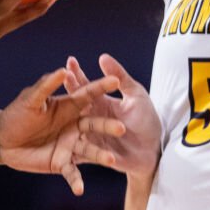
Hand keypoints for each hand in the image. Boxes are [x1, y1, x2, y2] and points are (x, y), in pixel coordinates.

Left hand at [0, 66, 122, 194]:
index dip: (101, 87)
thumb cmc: (16, 115)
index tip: (116, 80)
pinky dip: (77, 181)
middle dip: (108, 127)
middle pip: (95, 125)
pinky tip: (80, 190)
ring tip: (112, 160)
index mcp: (69, 107)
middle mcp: (74, 126)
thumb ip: (46, 86)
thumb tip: (62, 70)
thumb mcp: (31, 100)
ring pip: (90, 150)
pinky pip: (72, 173)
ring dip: (101, 155)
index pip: (88, 95)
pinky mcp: (62, 163)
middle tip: (122, 128)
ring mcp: (70, 145)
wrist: (3, 141)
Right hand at [64, 54, 161, 179]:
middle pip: (73, 102)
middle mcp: (90, 117)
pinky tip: (57, 140)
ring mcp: (88, 135)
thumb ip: (121, 77)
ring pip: (70, 124)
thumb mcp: (137, 96)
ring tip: (56, 105)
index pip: (85, 85)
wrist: (152, 153)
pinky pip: (75, 151)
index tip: (70, 60)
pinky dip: (64, 147)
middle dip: (67, 89)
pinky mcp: (88, 153)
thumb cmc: (146, 122)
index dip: (77, 73)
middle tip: (59, 76)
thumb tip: (102, 57)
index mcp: (100, 102)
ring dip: (62, 116)